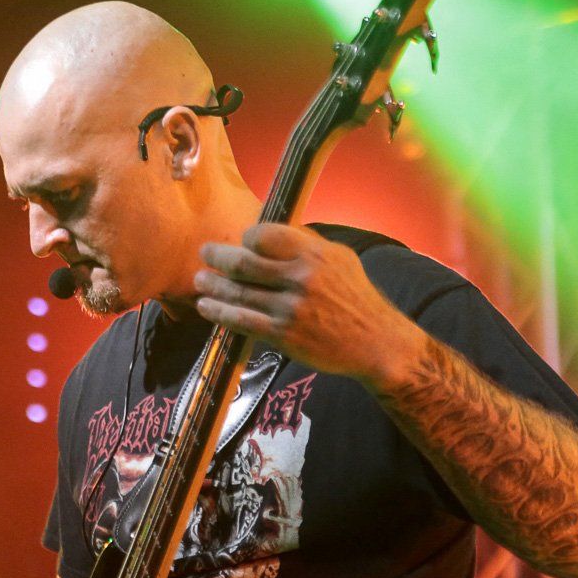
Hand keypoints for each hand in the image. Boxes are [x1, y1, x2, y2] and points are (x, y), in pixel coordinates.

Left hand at [195, 222, 426, 388]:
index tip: (241, 242)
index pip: (264, 235)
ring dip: (212, 286)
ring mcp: (291, 308)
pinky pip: (241, 320)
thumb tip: (267, 234)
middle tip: (205, 253)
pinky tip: (206, 307)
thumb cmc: (355, 298)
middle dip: (217, 256)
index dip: (247, 237)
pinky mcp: (284, 335)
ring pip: (238, 292)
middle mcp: (301, 278)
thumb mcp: (339, 259)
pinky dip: (219, 312)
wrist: (376, 343)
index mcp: (314, 254)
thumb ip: (304, 245)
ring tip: (200, 281)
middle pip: (243, 262)